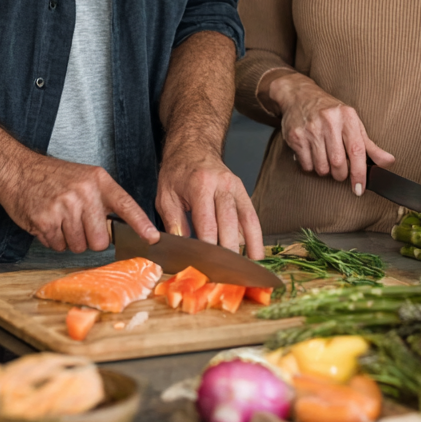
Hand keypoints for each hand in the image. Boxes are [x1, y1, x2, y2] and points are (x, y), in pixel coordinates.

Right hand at [0, 154, 159, 253]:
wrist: (18, 169)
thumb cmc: (53, 177)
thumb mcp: (85, 178)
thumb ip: (103, 199)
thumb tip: (122, 229)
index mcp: (98, 180)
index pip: (125, 205)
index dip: (141, 224)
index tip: (153, 238)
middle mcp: (84, 193)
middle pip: (100, 240)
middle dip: (89, 239)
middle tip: (77, 224)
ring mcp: (64, 206)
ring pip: (78, 246)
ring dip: (69, 240)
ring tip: (60, 219)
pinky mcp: (46, 220)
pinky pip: (58, 246)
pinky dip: (52, 240)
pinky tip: (47, 222)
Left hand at [156, 142, 264, 259]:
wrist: (194, 147)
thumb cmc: (178, 172)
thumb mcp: (165, 195)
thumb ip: (173, 221)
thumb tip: (182, 246)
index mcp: (201, 185)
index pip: (207, 223)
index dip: (208, 247)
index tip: (207, 265)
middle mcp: (222, 185)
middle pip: (229, 224)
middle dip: (228, 251)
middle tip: (226, 273)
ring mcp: (236, 187)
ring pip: (246, 220)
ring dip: (249, 246)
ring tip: (249, 267)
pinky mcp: (243, 191)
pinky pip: (251, 216)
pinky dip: (255, 235)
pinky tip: (255, 252)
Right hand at [267, 72, 394, 195]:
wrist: (299, 95)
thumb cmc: (330, 112)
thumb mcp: (352, 123)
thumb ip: (370, 145)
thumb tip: (389, 162)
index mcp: (347, 117)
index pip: (357, 150)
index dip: (359, 173)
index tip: (359, 188)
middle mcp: (329, 121)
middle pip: (338, 163)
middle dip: (340, 174)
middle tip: (340, 170)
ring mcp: (311, 129)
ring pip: (321, 167)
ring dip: (325, 170)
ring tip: (325, 158)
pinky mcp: (295, 136)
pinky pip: (306, 165)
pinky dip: (311, 166)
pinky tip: (312, 154)